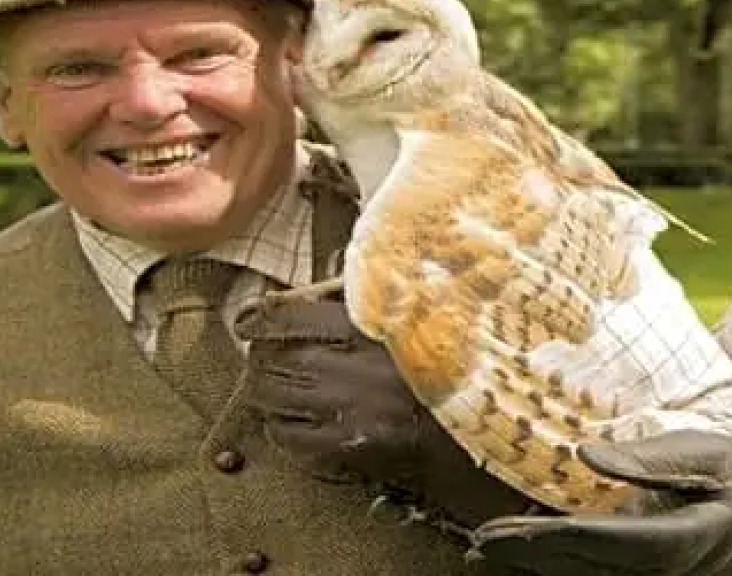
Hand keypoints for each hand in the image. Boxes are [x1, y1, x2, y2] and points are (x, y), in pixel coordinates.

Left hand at [233, 290, 539, 533]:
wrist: (485, 421)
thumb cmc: (457, 359)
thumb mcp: (424, 311)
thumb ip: (379, 296)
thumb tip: (332, 285)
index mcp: (369, 325)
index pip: (288, 316)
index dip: (258, 318)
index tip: (246, 321)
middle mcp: (351, 365)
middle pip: (273, 359)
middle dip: (260, 359)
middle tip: (261, 358)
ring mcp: (348, 409)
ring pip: (274, 398)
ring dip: (265, 393)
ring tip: (270, 389)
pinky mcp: (350, 447)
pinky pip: (292, 439)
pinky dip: (282, 431)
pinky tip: (289, 425)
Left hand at [468, 412, 731, 575]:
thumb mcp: (702, 451)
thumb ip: (645, 459)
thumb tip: (585, 456)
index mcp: (687, 537)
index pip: (608, 542)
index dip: (554, 540)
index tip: (509, 530)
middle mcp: (669, 564)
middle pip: (587, 565)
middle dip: (531, 554)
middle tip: (480, 540)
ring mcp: (657, 568)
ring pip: (586, 571)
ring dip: (537, 560)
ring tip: (486, 546)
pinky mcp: (646, 562)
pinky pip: (594, 565)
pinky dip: (558, 558)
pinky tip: (525, 547)